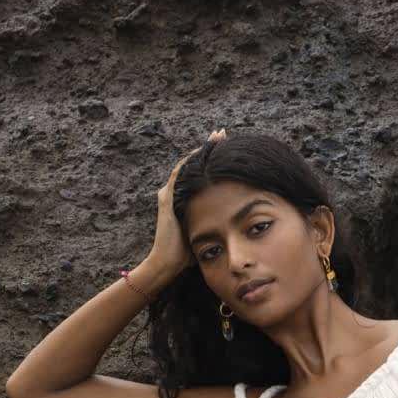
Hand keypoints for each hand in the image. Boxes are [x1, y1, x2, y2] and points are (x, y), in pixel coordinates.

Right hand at [143, 128, 226, 287]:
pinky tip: (203, 152)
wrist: (167, 264)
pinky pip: (180, 174)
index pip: (196, 173)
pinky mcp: (167, 199)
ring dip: (201, 150)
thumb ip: (210, 221)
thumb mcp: (201, 231)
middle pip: (192, 164)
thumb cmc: (185, 254)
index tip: (225, 147)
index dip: (209, 159)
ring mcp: (168, 194)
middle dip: (207, 149)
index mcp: (180, 199)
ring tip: (217, 137)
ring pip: (186, 164)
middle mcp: (172, 192)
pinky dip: (191, 162)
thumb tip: (230, 220)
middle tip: (222, 133)